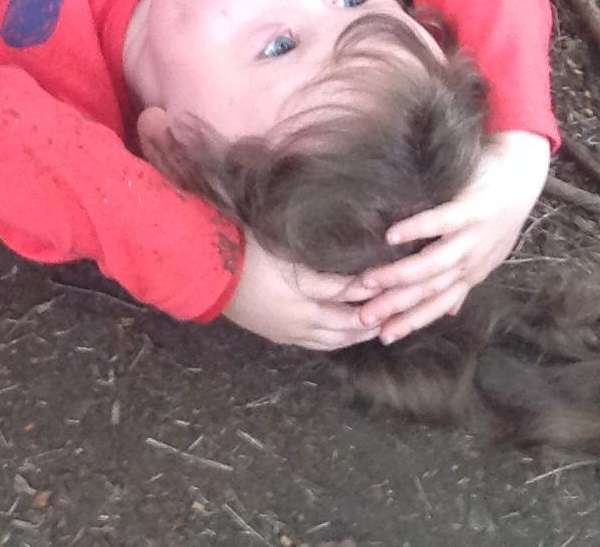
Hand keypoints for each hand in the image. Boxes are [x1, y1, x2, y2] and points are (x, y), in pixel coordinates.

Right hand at [222, 231, 377, 350]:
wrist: (207, 275)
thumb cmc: (248, 256)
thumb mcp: (289, 260)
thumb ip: (327, 274)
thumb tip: (361, 277)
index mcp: (306, 308)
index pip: (349, 305)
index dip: (372, 296)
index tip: (392, 287)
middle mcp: (301, 327)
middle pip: (344, 332)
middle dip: (368, 324)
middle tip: (390, 314)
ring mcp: (287, 334)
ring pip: (329, 343)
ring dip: (351, 335)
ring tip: (369, 325)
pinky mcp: (275, 334)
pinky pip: (312, 343)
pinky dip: (331, 338)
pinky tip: (335, 330)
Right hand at [347, 130, 551, 342]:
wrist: (522, 176)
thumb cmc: (497, 213)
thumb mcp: (483, 254)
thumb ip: (462, 282)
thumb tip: (448, 312)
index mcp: (471, 273)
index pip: (437, 305)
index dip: (410, 322)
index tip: (381, 336)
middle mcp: (471, 260)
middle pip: (429, 289)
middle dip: (395, 306)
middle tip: (363, 316)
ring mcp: (473, 236)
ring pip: (433, 263)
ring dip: (400, 275)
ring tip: (368, 281)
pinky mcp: (473, 208)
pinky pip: (443, 222)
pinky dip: (418, 229)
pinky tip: (392, 235)